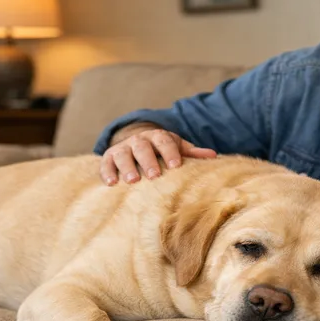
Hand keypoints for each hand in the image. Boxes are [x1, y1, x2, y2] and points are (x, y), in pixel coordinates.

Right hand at [100, 127, 216, 184]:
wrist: (136, 144)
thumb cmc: (161, 151)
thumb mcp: (176, 148)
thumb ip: (192, 153)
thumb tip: (214, 155)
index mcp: (157, 136)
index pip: (164, 141)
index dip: (170, 152)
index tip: (176, 165)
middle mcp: (138, 140)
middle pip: (142, 147)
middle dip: (148, 161)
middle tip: (154, 175)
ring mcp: (122, 148)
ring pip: (122, 154)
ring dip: (127, 167)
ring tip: (132, 180)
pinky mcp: (108, 158)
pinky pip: (105, 163)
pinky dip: (107, 172)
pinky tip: (111, 184)